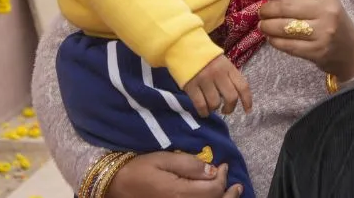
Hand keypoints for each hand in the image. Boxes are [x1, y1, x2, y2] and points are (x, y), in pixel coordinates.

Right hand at [106, 152, 243, 197]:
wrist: (116, 186)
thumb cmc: (139, 169)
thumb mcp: (163, 159)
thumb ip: (189, 164)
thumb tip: (212, 170)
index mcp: (179, 192)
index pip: (213, 189)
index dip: (223, 177)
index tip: (224, 165)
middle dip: (229, 194)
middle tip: (236, 185)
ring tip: (232, 194)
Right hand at [183, 55, 251, 117]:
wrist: (184, 46)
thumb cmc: (205, 57)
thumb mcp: (221, 62)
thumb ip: (229, 76)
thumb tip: (235, 95)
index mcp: (228, 67)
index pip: (243, 86)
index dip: (247, 100)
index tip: (247, 110)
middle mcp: (218, 74)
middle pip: (231, 97)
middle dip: (230, 108)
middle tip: (226, 110)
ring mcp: (204, 80)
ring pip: (215, 103)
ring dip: (214, 108)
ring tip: (211, 106)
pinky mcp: (191, 86)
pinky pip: (200, 105)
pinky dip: (203, 112)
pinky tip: (204, 111)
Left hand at [255, 0, 353, 79]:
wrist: (350, 49)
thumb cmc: (330, 21)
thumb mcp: (321, 2)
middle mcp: (326, 11)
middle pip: (285, 7)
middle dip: (266, 9)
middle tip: (260, 13)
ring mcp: (323, 32)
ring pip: (283, 27)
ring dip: (267, 26)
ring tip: (262, 26)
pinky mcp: (317, 51)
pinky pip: (288, 45)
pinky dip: (274, 41)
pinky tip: (272, 39)